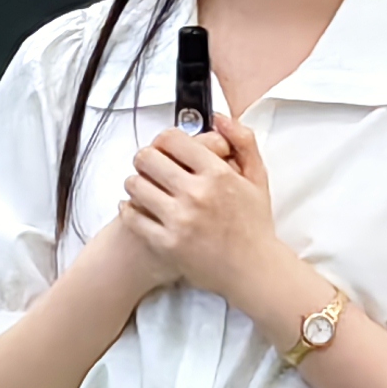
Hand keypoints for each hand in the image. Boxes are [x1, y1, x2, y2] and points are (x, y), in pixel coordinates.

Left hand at [118, 111, 293, 313]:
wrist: (254, 270)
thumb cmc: (254, 224)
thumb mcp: (257, 177)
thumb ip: (242, 141)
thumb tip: (218, 117)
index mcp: (217, 174)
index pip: (171, 139)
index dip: (163, 140)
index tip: (164, 148)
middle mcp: (196, 194)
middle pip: (147, 158)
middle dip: (145, 159)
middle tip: (149, 166)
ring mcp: (179, 220)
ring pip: (135, 185)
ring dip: (135, 182)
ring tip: (142, 186)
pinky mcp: (166, 244)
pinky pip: (133, 217)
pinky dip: (129, 209)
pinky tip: (135, 207)